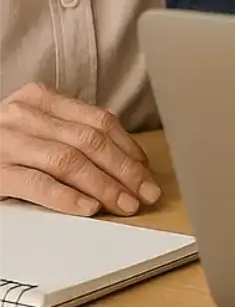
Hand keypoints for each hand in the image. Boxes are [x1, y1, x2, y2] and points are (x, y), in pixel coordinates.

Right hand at [0, 83, 160, 216]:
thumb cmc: (1, 144)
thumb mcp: (34, 128)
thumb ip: (69, 134)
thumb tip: (125, 161)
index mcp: (41, 98)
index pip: (99, 120)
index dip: (129, 148)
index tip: (147, 172)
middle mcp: (24, 114)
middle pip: (90, 141)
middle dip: (125, 170)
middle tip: (146, 193)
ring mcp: (6, 142)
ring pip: (70, 161)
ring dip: (104, 186)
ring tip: (125, 204)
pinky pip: (36, 184)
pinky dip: (66, 197)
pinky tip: (87, 208)